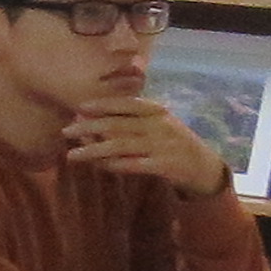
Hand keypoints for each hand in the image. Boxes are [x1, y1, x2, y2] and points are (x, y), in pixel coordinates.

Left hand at [67, 90, 233, 198]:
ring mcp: (163, 146)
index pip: (128, 104)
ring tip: (72, 154)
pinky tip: (98, 166)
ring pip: (121, 146)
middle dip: (89, 127)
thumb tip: (91, 119)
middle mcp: (160, 126)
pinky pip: (133, 165)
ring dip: (94, 150)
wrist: (204, 167)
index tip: (81, 107)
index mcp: (158, 112)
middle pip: (119, 125)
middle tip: (66, 131)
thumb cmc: (172, 142)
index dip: (104, 104)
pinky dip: (113, 165)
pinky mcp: (164, 166)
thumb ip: (130, 121)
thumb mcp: (157, 125)